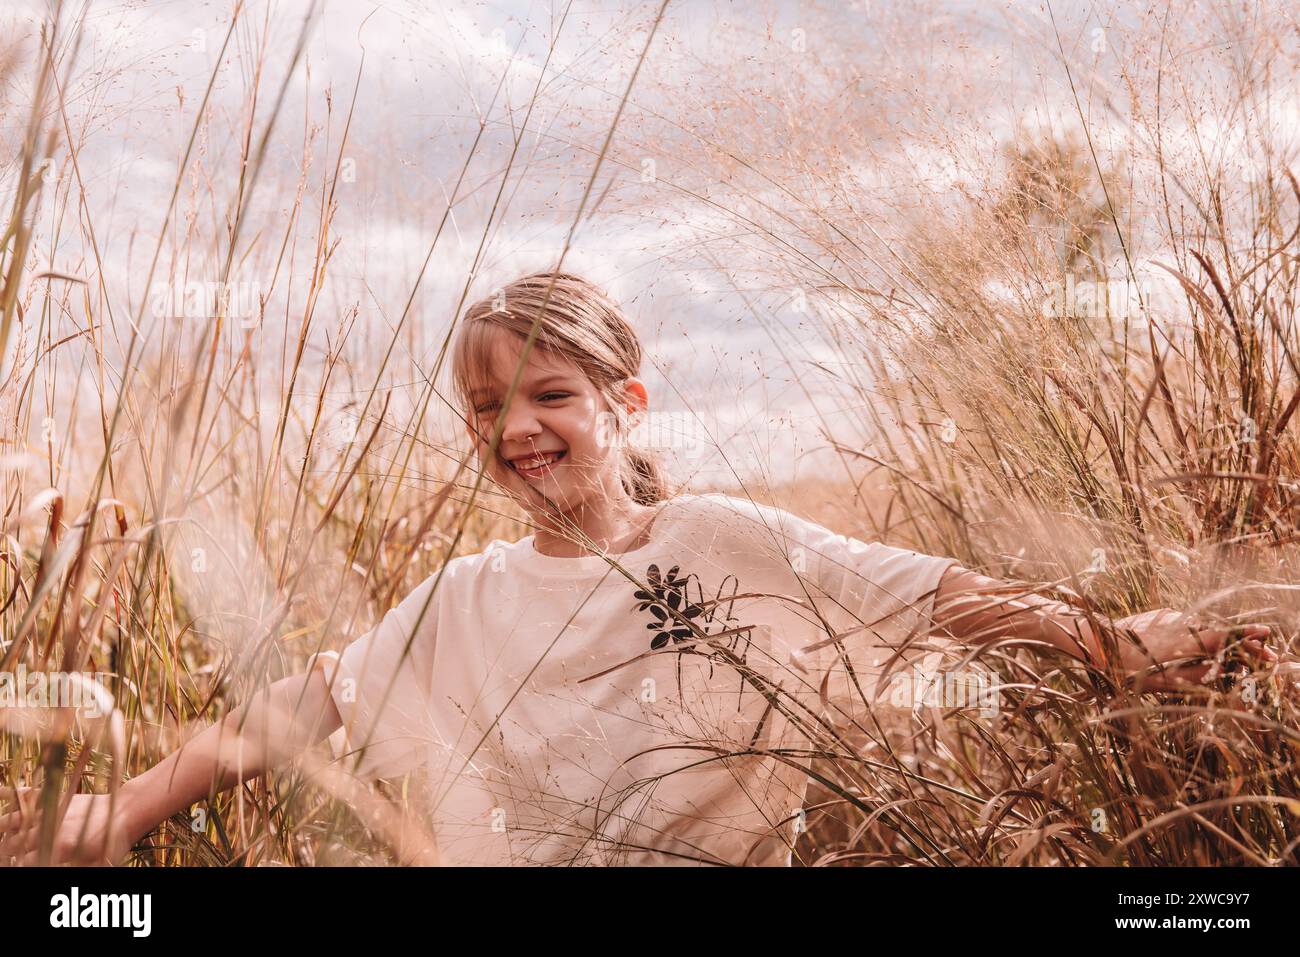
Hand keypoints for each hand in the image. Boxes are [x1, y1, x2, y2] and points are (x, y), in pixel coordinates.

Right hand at [0, 787, 141, 865]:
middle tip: (7, 854)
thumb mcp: (96, 864)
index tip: (17, 865)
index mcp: (60, 849)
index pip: (24, 864)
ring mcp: (52, 813)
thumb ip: (73, 869)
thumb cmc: (114, 842)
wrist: (127, 810)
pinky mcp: (57, 800)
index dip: (18, 865)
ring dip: (2, 830)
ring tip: (0, 836)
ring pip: (13, 822)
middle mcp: (51, 830)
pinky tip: (3, 793)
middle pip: (13, 845)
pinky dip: (15, 795)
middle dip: (7, 852)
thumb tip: (51, 867)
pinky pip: (30, 796)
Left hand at [1107, 608, 1275, 691]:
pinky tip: (1187, 650)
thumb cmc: (1127, 667)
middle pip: (1218, 632)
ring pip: (1202, 629)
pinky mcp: (1163, 614)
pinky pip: (1186, 626)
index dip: (1245, 637)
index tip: (1266, 635)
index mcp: (1181, 641)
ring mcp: (1171, 616)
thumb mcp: (1162, 680)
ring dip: (1216, 642)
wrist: (1097, 641)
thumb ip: (1195, 674)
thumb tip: (1222, 670)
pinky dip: (1195, 637)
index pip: (1222, 636)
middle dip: (1242, 644)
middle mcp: (1179, 624)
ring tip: (1225, 659)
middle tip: (1265, 654)